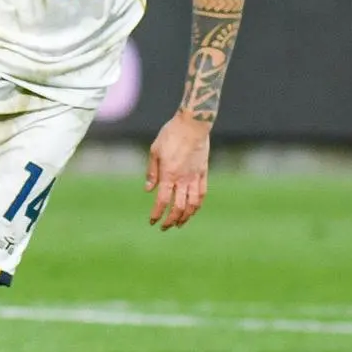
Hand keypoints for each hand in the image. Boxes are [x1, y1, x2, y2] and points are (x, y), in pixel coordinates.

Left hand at [146, 111, 210, 229]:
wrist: (193, 124)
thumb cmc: (170, 135)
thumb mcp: (154, 151)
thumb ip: (152, 172)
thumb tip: (148, 190)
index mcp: (168, 175)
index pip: (162, 201)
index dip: (157, 214)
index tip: (152, 222)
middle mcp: (183, 179)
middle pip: (178, 207)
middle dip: (171, 220)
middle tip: (165, 227)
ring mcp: (195, 177)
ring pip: (192, 204)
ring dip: (186, 216)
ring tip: (179, 223)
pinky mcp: (203, 172)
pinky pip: (202, 194)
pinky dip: (197, 205)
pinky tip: (193, 210)